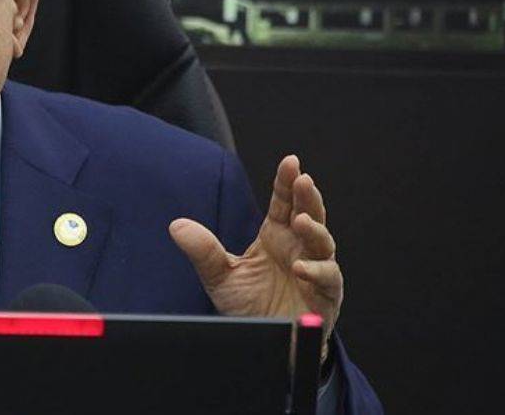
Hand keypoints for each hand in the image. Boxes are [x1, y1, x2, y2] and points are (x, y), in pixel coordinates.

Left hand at [168, 155, 341, 358]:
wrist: (265, 343)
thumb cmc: (249, 306)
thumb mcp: (220, 276)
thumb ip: (203, 251)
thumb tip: (176, 225)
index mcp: (276, 236)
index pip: (284, 202)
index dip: (287, 182)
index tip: (290, 162)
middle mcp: (298, 248)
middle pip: (309, 214)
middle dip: (308, 197)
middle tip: (303, 179)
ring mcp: (315, 270)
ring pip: (323, 243)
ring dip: (315, 230)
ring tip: (300, 221)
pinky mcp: (325, 296)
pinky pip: (328, 279)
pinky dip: (317, 271)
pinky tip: (302, 268)